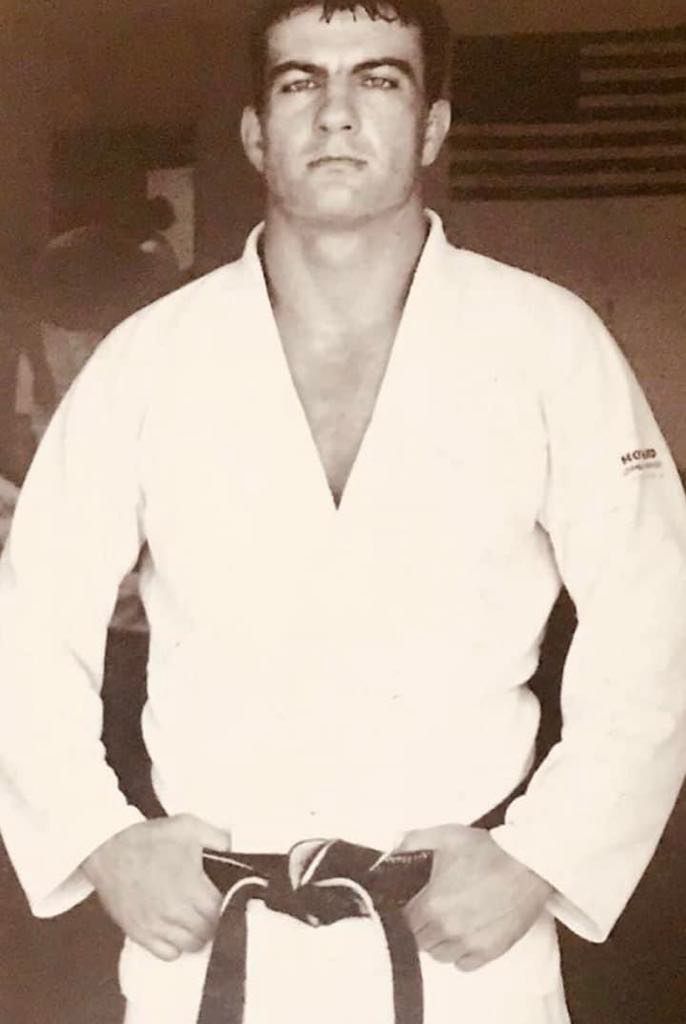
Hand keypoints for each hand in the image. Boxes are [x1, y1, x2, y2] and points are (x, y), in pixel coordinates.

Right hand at [82, 814, 230, 961]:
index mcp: (191, 885)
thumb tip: (235, 851)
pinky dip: (175, 946)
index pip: (222, 909)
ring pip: (191, 945)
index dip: (226, 903)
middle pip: (208, 930)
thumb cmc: (149, 838)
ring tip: (194, 918)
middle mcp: (175, 910)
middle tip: (209, 907)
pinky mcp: (140, 934)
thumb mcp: (187, 825)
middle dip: (213, 919)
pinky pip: (168, 955)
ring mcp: (156, 925)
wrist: (108, 849)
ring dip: (197, 934)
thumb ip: (217, 837)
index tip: (223, 896)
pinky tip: (174, 929)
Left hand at [397, 824, 552, 971]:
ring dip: (439, 943)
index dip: (404, 915)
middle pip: (419, 942)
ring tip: (446, 924)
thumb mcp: (447, 836)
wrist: (529, 864)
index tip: (410, 907)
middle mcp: (449, 928)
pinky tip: (464, 937)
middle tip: (429, 912)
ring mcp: (470, 942)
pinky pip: (464, 965)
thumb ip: (413, 840)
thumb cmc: (490, 850)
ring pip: (440, 956)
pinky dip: (460, 955)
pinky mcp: (491, 951)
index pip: (403, 923)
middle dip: (420, 928)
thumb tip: (393, 847)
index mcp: (433, 903)